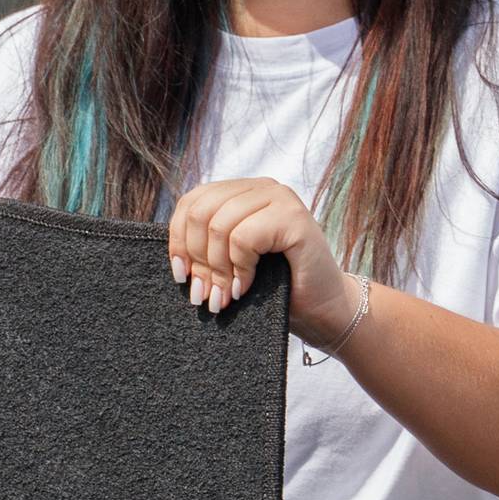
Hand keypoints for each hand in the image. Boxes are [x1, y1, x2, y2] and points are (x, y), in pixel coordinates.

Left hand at [167, 178, 356, 343]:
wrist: (323, 311)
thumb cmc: (275, 290)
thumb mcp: (231, 263)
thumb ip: (206, 247)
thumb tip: (175, 259)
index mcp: (243, 192)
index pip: (191, 201)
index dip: (178, 240)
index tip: (181, 276)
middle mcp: (262, 187)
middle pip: (201, 211)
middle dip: (196, 259)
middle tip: (204, 294)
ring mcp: (281, 198)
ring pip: (219, 224)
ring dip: (217, 269)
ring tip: (224, 297)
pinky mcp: (295, 218)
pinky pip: (244, 237)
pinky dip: (239, 268)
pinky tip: (246, 287)